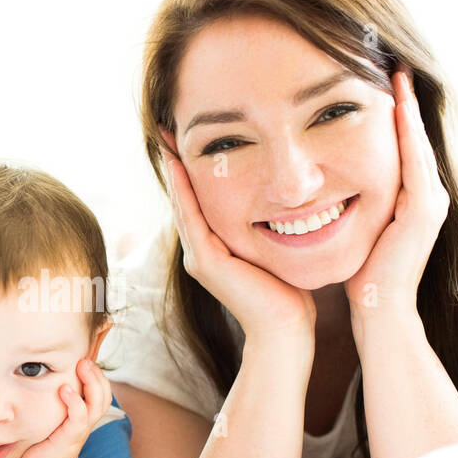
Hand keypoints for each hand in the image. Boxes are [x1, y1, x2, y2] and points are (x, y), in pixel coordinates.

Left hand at [16, 358, 111, 457]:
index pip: (100, 391)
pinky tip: (66, 389)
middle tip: (85, 359)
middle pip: (104, 394)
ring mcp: (80, 430)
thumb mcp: (50, 418)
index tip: (84, 358)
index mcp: (83, 415)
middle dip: (97, 374)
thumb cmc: (42, 444)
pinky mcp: (70, 438)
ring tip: (82, 366)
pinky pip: (80, 418)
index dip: (96, 375)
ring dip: (91, 382)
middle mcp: (86, 421)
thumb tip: (39, 375)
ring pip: (97, 403)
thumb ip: (52, 401)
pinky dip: (75, 402)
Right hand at [159, 130, 315, 348]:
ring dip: (174, 171)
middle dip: (176, 164)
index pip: (198, 200)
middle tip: (167, 128)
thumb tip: (288, 200)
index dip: (191, 169)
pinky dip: (184, 190)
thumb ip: (270, 227)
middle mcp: (200, 251)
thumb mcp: (276, 249)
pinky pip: (191, 217)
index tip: (188, 137)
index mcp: (214, 248)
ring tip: (167, 139)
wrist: (286, 329)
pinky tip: (180, 164)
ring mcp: (198, 257)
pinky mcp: (205, 263)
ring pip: (182, 204)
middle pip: (184, 198)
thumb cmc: (290, 292)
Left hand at [344, 66, 449, 321]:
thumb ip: (351, 203)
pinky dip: (407, 134)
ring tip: (397, 73)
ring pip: (417, 144)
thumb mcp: (356, 229)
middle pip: (415, 138)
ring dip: (408, 108)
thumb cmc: (360, 277)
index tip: (380, 80)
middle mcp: (428, 197)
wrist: (379, 313)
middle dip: (405, 102)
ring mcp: (431, 203)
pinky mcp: (424, 212)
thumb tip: (322, 184)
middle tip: (394, 62)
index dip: (394, 114)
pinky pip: (414, 162)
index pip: (403, 146)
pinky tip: (397, 108)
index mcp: (412, 200)